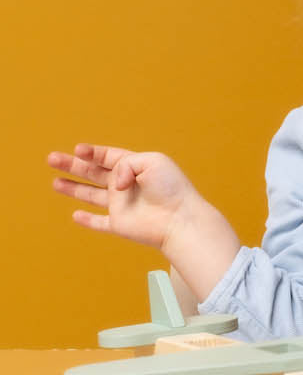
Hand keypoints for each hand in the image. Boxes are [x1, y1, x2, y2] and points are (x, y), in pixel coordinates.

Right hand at [48, 144, 201, 249]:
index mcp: (133, 167)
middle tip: (52, 159)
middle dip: (72, 166)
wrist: (179, 219)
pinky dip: (88, 221)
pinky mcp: (119, 224)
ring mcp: (121, 205)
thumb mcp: (151, 162)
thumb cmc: (171, 188)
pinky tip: (75, 215)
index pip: (107, 157)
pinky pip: (100, 223)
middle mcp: (125, 185)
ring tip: (54, 182)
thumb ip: (127, 165)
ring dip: (73, 188)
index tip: (77, 150)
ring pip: (91, 196)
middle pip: (93, 173)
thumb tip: (114, 183)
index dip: (91, 152)